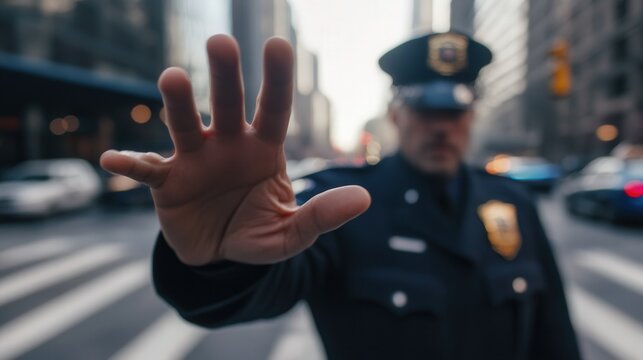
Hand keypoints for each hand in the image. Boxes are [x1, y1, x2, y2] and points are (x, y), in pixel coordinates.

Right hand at [100, 35, 369, 265]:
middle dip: (224, 75)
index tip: (277, 44)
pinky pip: (147, 170)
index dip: (275, 79)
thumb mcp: (290, 233)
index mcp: (262, 149)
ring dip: (178, 103)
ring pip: (185, 124)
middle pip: (227, 104)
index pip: (273, 109)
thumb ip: (321, 216)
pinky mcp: (165, 182)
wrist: (218, 256)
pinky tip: (114, 160)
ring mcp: (193, 159)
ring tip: (173, 78)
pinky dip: (131, 164)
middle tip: (220, 42)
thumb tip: (364, 197)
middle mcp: (227, 144)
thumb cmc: (256, 232)